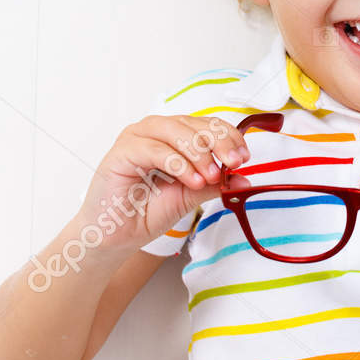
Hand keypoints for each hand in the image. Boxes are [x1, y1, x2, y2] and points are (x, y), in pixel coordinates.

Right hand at [77, 114, 254, 250]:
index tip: (243, 158)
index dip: (229, 137)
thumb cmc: (146, 212)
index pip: (207, 125)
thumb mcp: (190, 195)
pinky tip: (191, 179)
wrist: (116, 236)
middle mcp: (156, 130)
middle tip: (233, 163)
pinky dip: (178, 163)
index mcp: (174, 135)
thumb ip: (213, 184)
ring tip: (209, 176)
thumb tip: (243, 179)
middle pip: (195, 124)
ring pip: (177, 131)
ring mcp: (137, 137)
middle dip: (219, 143)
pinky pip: (156, 149)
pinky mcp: (122, 151)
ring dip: (199, 153)